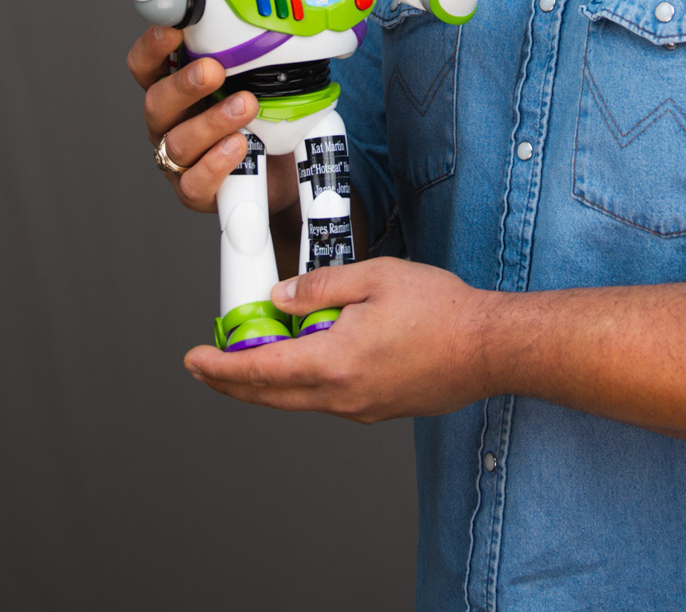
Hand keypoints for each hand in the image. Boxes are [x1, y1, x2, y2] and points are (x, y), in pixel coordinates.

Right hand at [126, 26, 298, 219]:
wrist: (283, 172)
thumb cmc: (261, 120)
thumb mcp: (253, 83)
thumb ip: (246, 60)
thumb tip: (268, 28)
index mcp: (174, 91)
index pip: (146, 66)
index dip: (152, 48)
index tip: (173, 30)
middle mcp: (169, 123)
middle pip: (156, 103)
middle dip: (184, 85)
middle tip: (213, 71)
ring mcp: (178, 160)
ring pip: (178, 142)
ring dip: (212, 121)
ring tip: (245, 106)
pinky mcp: (195, 192)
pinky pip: (195, 182)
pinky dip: (217, 163)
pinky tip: (239, 146)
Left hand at [182, 259, 494, 422]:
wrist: (490, 348)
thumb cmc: (442, 311)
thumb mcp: (376, 277)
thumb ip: (322, 286)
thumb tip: (282, 298)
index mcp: (334, 362)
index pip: (259, 370)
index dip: (220, 366)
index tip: (195, 359)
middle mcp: (341, 395)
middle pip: (270, 395)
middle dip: (232, 381)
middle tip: (207, 366)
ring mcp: (360, 407)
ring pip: (298, 401)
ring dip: (269, 382)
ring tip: (254, 358)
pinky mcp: (379, 408)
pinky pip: (327, 400)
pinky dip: (304, 384)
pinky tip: (309, 360)